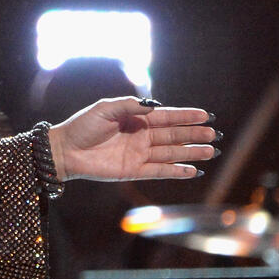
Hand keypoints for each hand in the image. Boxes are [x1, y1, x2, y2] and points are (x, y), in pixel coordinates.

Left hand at [48, 97, 215, 181]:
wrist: (65, 149)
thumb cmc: (83, 126)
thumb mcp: (106, 108)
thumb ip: (131, 106)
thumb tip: (155, 107)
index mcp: (136, 119)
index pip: (166, 117)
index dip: (186, 116)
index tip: (205, 116)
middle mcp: (141, 137)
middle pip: (173, 135)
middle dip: (194, 134)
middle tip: (214, 134)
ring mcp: (138, 154)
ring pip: (170, 153)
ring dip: (190, 153)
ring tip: (210, 151)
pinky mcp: (132, 171)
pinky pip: (159, 171)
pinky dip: (175, 171)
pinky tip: (192, 170)